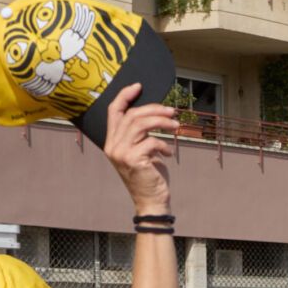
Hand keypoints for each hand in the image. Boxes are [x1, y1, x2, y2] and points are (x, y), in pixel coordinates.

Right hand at [102, 86, 175, 212]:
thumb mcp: (140, 151)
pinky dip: (163, 144)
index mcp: (112, 141)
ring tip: (175, 126)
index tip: (139, 86)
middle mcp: (113, 145)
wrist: (151, 200)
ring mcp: (121, 153)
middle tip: (172, 112)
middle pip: (132, 114)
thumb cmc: (149, 175)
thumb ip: (139, 134)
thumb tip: (153, 112)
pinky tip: (168, 152)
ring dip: (162, 122)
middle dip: (154, 109)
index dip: (125, 96)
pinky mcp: (133, 160)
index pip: (113, 111)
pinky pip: (151, 141)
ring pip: (141, 124)